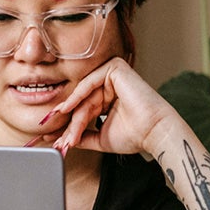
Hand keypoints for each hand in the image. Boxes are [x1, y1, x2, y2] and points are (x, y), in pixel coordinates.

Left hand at [39, 59, 180, 158]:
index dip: (69, 126)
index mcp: (108, 99)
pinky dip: (78, 96)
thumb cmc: (135, 136)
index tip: (56, 141)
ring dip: (75, 116)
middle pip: (82, 103)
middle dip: (70, 124)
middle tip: (60, 142)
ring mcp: (113, 75)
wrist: (154, 133)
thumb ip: (82, 136)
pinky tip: (67, 109)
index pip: (83, 109)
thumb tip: (63, 141)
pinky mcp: (115, 68)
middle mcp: (110, 86)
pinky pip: (90, 82)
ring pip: (85, 96)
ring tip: (70, 135)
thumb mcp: (100, 138)